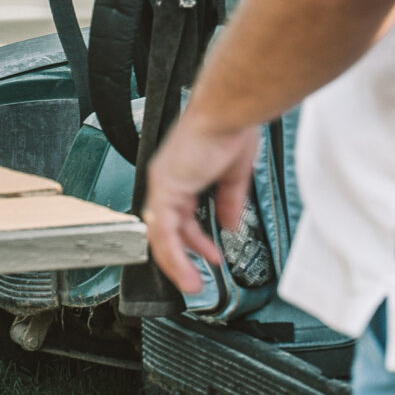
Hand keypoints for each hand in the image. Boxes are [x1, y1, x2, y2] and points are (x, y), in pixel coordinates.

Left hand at [140, 109, 260, 293]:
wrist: (228, 111)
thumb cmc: (231, 127)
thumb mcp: (233, 175)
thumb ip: (229, 202)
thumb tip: (230, 225)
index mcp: (181, 175)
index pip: (182, 218)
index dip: (196, 241)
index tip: (212, 255)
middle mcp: (167, 180)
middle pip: (168, 229)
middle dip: (184, 256)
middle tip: (197, 276)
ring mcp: (163, 184)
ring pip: (160, 235)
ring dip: (176, 263)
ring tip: (191, 283)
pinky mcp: (165, 188)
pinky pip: (163, 231)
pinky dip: (173, 254)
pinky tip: (186, 269)